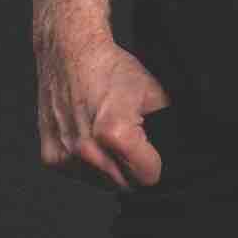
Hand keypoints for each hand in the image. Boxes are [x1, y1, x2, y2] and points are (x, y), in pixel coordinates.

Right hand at [34, 35, 170, 187]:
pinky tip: (90, 138)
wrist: (70, 52)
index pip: (149, 177)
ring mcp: (67, 155)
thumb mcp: (154, 93)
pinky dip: (88, 164)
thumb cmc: (109, 68)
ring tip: (107, 136)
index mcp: (115, 134)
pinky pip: (80, 175)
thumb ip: (172, 125)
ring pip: (103, 184)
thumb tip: (186, 147)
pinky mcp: (51, 157)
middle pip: (125, 185)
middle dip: (132, 167)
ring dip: (109, 168)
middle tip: (129, 139)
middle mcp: (87, 149)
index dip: (154, 161)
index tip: (149, 147)